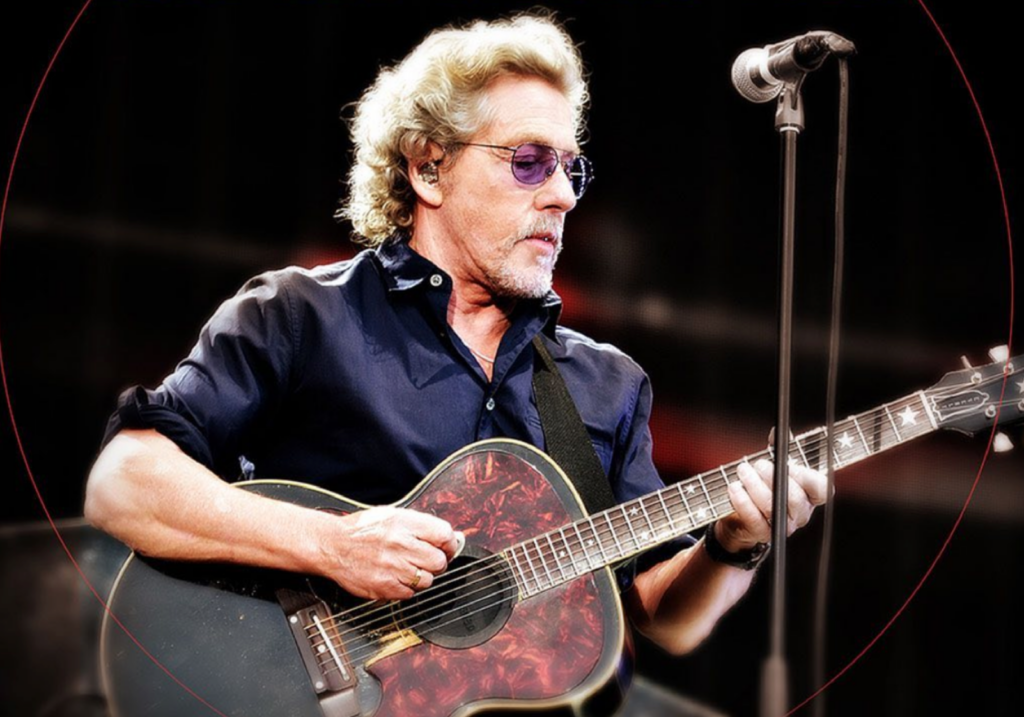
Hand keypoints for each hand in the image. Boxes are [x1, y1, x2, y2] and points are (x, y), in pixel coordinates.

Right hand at [317, 506, 463, 599]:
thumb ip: (423, 526)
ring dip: (422, 576)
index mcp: (404, 523)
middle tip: (426, 559)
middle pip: (439, 561)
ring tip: (408, 568)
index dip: (449, 543)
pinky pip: (410, 594)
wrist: (333, 545)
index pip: (444, 535)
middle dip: (437, 562)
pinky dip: (406, 588)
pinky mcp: (384, 586)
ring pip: (427, 580)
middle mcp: (400, 544)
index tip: (446, 547)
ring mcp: (392, 567)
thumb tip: (453, 536)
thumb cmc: (363, 530)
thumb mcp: (393, 516)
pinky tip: (396, 577)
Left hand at [716, 459, 827, 553]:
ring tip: (742, 471)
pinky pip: (754, 518)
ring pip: (773, 507)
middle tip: (758, 464)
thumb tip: (776, 432)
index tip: (792, 464)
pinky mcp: (763, 533)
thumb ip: (777, 449)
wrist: (741, 518)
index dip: (809, 477)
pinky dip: (742, 501)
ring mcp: (782, 526)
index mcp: (809, 496)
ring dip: (755, 485)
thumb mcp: (772, 467)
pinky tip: (734, 488)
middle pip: (795, 498)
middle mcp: (800, 513)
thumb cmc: (762, 488)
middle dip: (774, 477)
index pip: (821, 489)